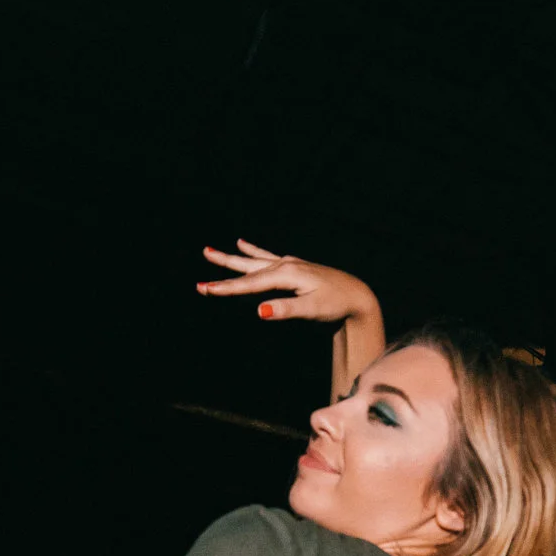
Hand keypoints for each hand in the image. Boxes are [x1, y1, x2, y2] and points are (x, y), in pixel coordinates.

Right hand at [197, 241, 379, 327]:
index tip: (203, 289)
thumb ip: (286, 310)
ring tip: (210, 251)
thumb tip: (260, 311)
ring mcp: (289, 264)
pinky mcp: (293, 267)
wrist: (356, 295)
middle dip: (222, 269)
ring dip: (232, 257)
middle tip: (199, 265)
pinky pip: (266, 257)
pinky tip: (244, 243)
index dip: (225, 288)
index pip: (250, 284)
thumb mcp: (311, 309)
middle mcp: (285, 265)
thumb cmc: (335, 304)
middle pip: (247, 268)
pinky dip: (253, 251)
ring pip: (253, 260)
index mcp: (286, 274)